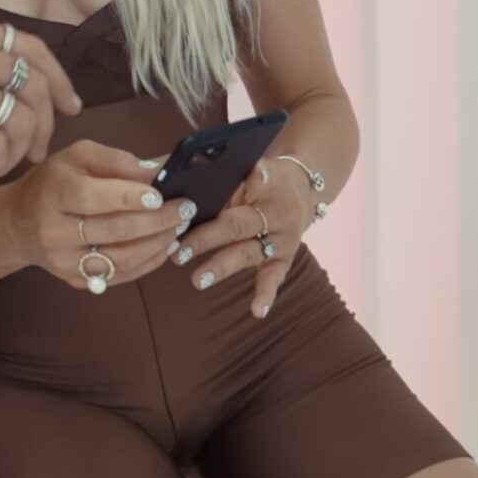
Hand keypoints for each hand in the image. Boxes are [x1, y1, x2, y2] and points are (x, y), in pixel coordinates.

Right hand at [3, 140, 196, 291]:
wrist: (18, 223)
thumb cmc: (53, 183)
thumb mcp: (78, 157)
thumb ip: (118, 161)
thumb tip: (159, 170)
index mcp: (55, 193)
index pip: (95, 198)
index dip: (131, 197)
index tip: (161, 194)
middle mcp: (55, 232)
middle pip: (115, 230)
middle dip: (157, 220)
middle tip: (185, 209)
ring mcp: (65, 262)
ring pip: (122, 259)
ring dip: (158, 243)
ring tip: (178, 227)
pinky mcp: (77, 281)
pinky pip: (121, 276)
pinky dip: (149, 262)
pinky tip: (164, 246)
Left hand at [170, 156, 321, 316]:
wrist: (303, 189)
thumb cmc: (259, 178)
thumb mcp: (245, 167)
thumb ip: (217, 173)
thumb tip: (174, 175)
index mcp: (264, 180)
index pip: (245, 184)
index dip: (226, 192)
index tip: (203, 200)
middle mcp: (276, 210)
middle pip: (237, 224)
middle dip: (205, 238)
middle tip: (178, 252)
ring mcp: (283, 236)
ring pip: (249, 251)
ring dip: (222, 266)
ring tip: (198, 280)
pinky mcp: (286, 256)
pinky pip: (275, 275)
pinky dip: (266, 294)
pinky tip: (257, 311)